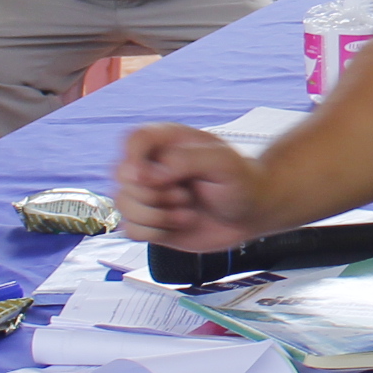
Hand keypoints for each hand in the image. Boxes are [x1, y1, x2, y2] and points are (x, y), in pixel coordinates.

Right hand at [111, 123, 265, 250]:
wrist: (251, 213)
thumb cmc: (241, 181)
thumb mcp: (223, 162)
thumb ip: (185, 160)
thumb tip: (146, 174)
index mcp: (168, 141)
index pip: (134, 139)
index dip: (134, 158)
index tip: (151, 175)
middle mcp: (152, 165)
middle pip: (121, 174)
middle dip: (153, 193)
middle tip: (186, 196)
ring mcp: (149, 194)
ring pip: (123, 204)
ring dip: (156, 215)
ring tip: (188, 212)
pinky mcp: (149, 221)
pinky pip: (130, 230)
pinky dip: (154, 233)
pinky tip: (179, 225)